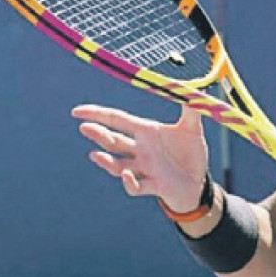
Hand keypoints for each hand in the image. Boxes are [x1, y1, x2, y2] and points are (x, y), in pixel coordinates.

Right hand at [72, 104, 207, 212]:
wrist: (198, 182)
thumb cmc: (190, 154)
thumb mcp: (192, 129)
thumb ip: (191, 110)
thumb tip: (194, 88)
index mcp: (146, 132)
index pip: (117, 120)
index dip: (98, 114)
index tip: (77, 111)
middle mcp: (140, 150)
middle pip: (113, 142)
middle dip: (98, 135)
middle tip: (84, 127)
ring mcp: (144, 169)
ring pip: (118, 166)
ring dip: (106, 161)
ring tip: (95, 155)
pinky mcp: (154, 186)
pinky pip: (136, 187)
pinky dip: (130, 182)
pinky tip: (127, 175)